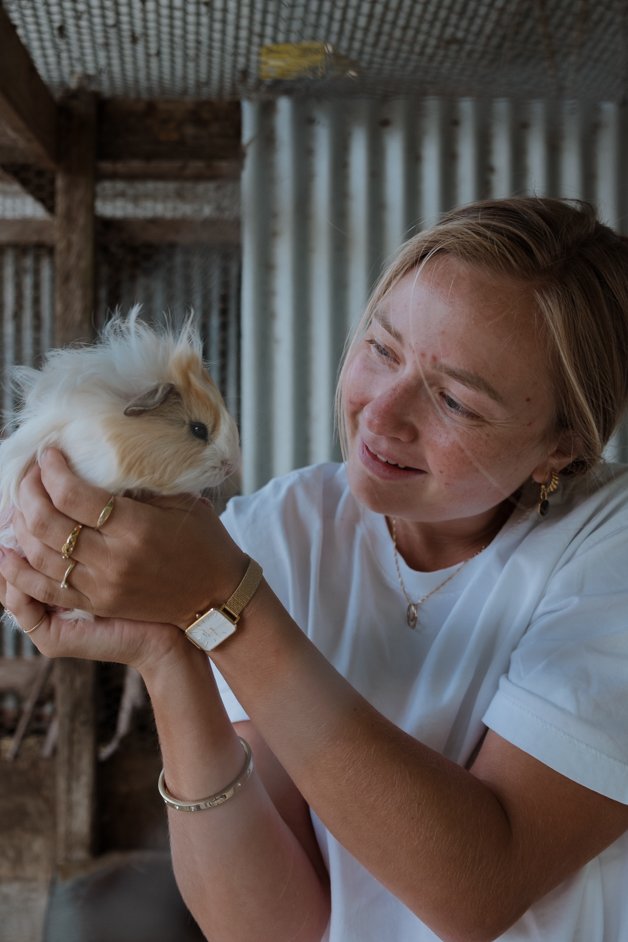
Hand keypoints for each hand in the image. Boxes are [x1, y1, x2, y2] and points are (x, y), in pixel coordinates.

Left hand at [0, 448, 247, 627]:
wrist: (216, 595)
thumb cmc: (203, 541)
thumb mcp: (179, 501)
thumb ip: (140, 483)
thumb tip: (102, 458)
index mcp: (135, 526)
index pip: (72, 494)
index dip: (51, 470)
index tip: (47, 453)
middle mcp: (113, 557)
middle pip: (47, 522)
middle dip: (27, 491)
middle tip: (28, 474)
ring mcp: (101, 584)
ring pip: (39, 555)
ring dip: (19, 525)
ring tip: (18, 503)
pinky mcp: (97, 604)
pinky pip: (45, 589)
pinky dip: (19, 571)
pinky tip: (7, 551)